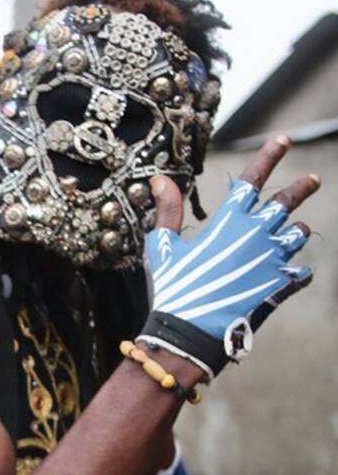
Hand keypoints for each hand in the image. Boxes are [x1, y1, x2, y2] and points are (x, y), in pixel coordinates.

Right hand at [140, 134, 319, 378]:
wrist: (189, 335)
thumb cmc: (173, 290)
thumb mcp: (163, 247)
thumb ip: (168, 210)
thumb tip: (161, 178)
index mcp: (230, 222)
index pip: (253, 179)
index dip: (269, 155)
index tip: (283, 139)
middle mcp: (258, 235)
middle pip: (287, 202)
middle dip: (302, 188)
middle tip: (313, 180)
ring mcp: (273, 261)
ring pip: (297, 236)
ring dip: (295, 233)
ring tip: (294, 233)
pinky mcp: (280, 286)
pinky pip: (300, 273)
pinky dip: (296, 272)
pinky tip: (292, 274)